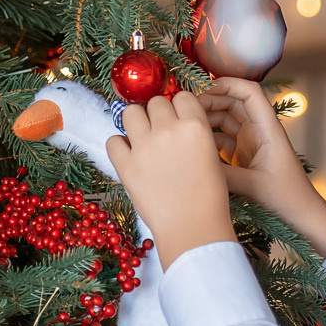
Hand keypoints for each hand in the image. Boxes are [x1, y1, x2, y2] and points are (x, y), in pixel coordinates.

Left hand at [105, 92, 234, 268]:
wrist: (193, 228)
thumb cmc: (209, 197)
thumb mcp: (212, 155)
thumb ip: (194, 132)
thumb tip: (176, 120)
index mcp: (196, 126)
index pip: (182, 96)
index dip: (179, 107)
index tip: (177, 119)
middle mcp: (169, 130)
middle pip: (155, 102)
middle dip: (158, 114)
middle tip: (161, 132)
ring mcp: (144, 147)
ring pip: (130, 112)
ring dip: (136, 122)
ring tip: (142, 139)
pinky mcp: (125, 166)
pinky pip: (112, 141)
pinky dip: (119, 146)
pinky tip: (129, 157)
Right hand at [198, 77, 325, 255]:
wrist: (302, 215)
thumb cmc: (287, 198)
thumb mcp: (253, 186)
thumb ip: (224, 175)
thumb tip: (193, 163)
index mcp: (268, 128)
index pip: (250, 92)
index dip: (227, 84)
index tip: (202, 89)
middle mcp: (259, 130)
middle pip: (233, 102)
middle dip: (210, 100)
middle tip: (186, 108)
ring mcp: (251, 142)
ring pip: (226, 119)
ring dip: (207, 118)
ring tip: (185, 125)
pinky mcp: (244, 155)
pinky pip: (223, 138)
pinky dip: (209, 138)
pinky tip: (194, 146)